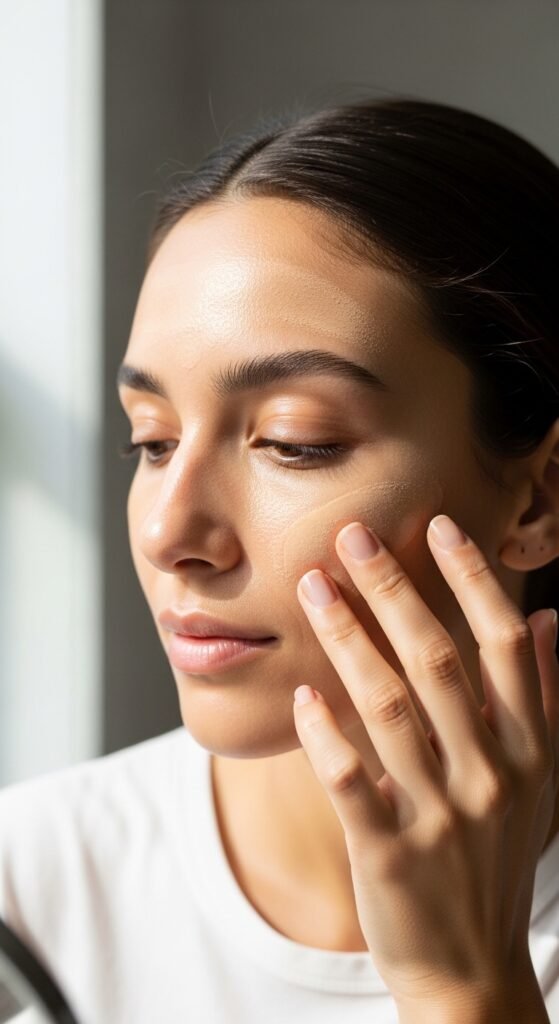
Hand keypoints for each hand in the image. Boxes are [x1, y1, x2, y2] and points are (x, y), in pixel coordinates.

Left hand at [293, 514, 558, 1017]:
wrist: (473, 968)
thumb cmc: (498, 858)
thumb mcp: (540, 779)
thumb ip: (545, 697)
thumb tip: (550, 619)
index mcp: (530, 751)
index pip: (504, 646)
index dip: (472, 581)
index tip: (438, 527)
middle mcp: (491, 776)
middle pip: (439, 662)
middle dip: (394, 590)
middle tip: (352, 537)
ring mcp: (442, 816)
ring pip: (389, 708)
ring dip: (347, 640)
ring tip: (313, 588)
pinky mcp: (390, 855)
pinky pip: (351, 782)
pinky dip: (325, 735)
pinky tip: (302, 693)